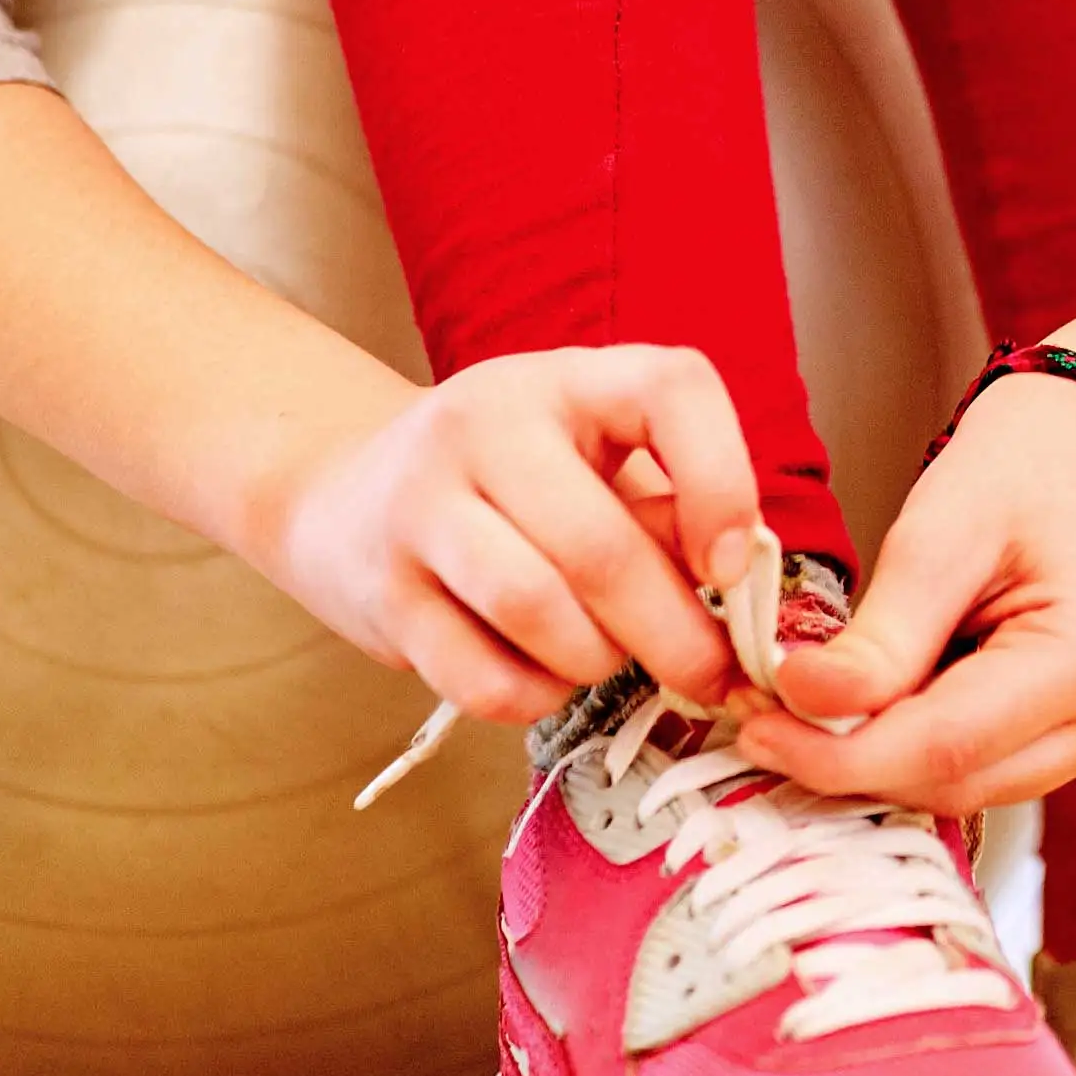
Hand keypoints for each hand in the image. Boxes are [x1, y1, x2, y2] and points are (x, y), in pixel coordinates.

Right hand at [247, 345, 765, 727]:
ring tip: (609, 661)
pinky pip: (482, 679)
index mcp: (561, 378)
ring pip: (536, 613)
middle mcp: (483, 425)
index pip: (669, 389)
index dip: (722, 481)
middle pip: (600, 547)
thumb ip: (661, 510)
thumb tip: (732, 599)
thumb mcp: (587, 460)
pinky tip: (543, 679)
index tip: (730, 567)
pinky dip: (535, 698)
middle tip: (711, 676)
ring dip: (599, 662)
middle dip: (675, 634)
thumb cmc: (509, 485)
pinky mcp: (383, 594)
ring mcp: (420, 507)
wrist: (343, 494)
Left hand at [733, 372, 1075, 814]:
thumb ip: (880, 634)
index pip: (948, 746)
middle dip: (852, 763)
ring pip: (970, 788)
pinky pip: (988, 765)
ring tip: (812, 707)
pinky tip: (876, 702)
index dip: (840, 755)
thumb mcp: (940, 531)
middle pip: (959, 782)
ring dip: (883, 760)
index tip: (757, 728)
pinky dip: (921, 746)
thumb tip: (801, 702)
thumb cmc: (1028, 465)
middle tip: (765, 720)